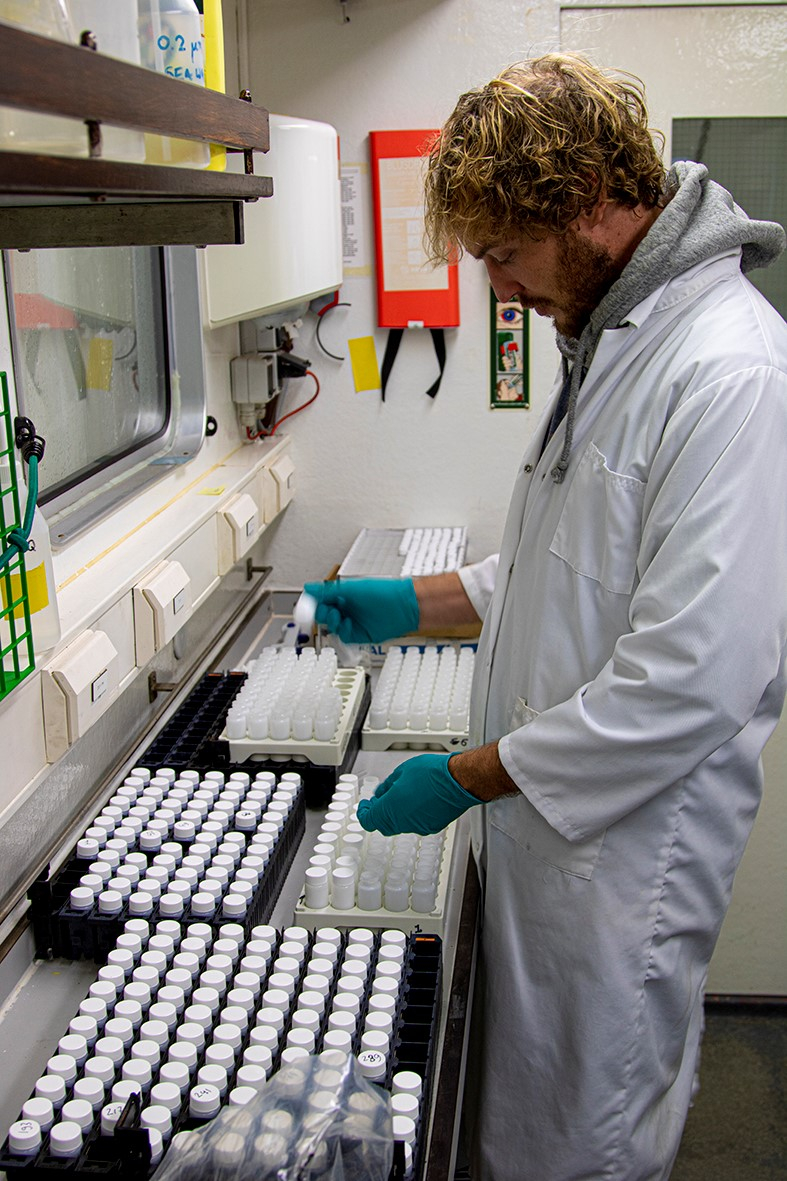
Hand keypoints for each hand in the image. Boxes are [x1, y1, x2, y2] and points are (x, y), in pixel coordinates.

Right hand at [303, 578, 418, 643]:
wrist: (404, 607)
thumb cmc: (384, 593)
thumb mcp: (351, 588)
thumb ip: (328, 590)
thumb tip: (309, 587)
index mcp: (343, 595)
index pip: (320, 600)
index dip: (312, 603)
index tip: (305, 606)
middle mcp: (347, 608)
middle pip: (323, 614)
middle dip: (320, 613)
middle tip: (322, 611)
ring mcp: (352, 622)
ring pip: (332, 626)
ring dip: (331, 622)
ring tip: (336, 616)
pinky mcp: (359, 635)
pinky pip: (343, 636)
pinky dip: (342, 631)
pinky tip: (347, 624)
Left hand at [357, 753, 481, 836]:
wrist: (459, 782)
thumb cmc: (433, 774)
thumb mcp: (402, 771)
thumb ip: (388, 786)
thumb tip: (382, 793)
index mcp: (390, 808)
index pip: (368, 820)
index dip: (364, 812)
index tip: (365, 805)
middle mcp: (402, 822)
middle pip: (382, 825)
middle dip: (379, 814)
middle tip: (379, 802)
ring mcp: (417, 827)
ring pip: (399, 825)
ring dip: (395, 814)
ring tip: (401, 797)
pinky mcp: (431, 827)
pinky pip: (414, 824)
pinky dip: (411, 816)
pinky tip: (416, 802)